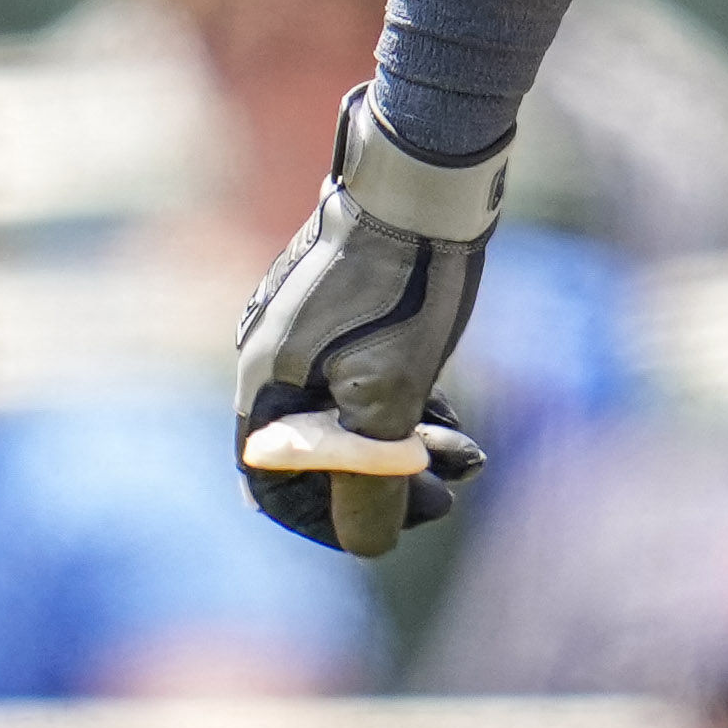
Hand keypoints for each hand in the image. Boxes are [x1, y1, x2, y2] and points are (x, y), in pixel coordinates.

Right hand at [231, 91, 505, 556]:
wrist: (425, 180)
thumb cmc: (404, 286)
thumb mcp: (391, 395)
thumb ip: (371, 477)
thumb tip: (372, 548)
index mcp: (263, 384)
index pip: (274, 487)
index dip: (331, 521)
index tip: (393, 529)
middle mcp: (270, 358)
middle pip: (317, 455)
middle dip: (384, 482)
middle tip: (449, 493)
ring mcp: (304, 330)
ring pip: (347, 416)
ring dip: (402, 447)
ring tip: (465, 453)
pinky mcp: (341, 308)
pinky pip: (360, 379)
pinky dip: (402, 406)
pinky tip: (448, 411)